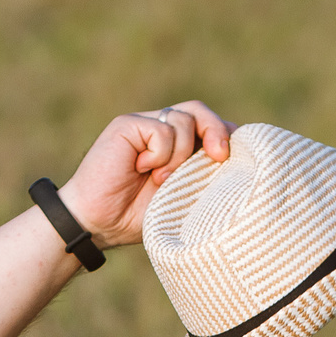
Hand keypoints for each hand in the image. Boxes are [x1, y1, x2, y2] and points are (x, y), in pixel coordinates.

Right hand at [58, 102, 234, 248]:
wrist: (96, 223)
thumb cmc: (136, 218)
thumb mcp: (182, 199)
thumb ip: (204, 178)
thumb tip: (237, 166)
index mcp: (178, 147)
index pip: (210, 126)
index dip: (227, 135)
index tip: (239, 156)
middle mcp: (161, 130)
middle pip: (200, 112)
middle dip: (217, 131)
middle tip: (219, 158)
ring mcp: (143, 124)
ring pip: (184, 119)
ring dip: (181, 154)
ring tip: (161, 179)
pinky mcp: (128, 125)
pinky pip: (161, 129)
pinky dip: (160, 154)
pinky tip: (141, 169)